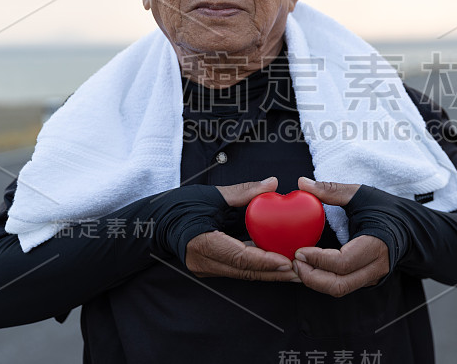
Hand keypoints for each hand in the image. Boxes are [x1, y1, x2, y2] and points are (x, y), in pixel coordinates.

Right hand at [184, 177, 298, 281]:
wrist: (156, 221)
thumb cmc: (180, 206)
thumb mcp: (212, 195)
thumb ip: (243, 191)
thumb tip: (272, 183)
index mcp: (201, 243)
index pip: (238, 257)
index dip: (263, 261)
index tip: (286, 261)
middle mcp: (204, 262)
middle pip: (245, 271)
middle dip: (274, 273)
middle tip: (300, 271)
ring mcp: (207, 268)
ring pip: (244, 273)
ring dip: (270, 273)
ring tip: (296, 272)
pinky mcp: (212, 267)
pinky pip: (238, 269)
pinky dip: (259, 267)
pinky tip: (278, 264)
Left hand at [293, 177, 388, 296]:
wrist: (408, 226)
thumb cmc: (385, 208)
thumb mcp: (360, 194)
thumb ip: (331, 190)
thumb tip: (302, 182)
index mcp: (376, 244)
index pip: (344, 262)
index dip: (319, 260)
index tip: (299, 251)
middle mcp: (376, 266)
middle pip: (340, 284)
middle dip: (312, 277)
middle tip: (294, 262)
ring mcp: (372, 276)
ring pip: (339, 289)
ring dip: (315, 281)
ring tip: (298, 265)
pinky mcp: (366, 279)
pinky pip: (342, 285)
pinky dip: (322, 280)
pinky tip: (309, 268)